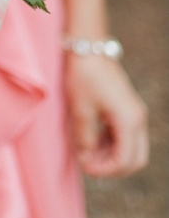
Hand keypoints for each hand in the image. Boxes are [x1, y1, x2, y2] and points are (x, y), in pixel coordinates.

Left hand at [65, 53, 148, 176]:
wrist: (88, 48)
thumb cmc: (83, 76)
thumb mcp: (80, 110)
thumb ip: (85, 140)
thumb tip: (86, 160)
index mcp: (129, 120)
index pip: (125, 160)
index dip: (106, 170)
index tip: (86, 168)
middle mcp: (137, 118)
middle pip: (135, 158)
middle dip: (113, 168)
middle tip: (89, 166)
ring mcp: (134, 112)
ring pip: (131, 148)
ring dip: (112, 156)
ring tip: (87, 154)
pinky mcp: (127, 107)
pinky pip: (125, 135)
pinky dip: (112, 143)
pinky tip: (92, 142)